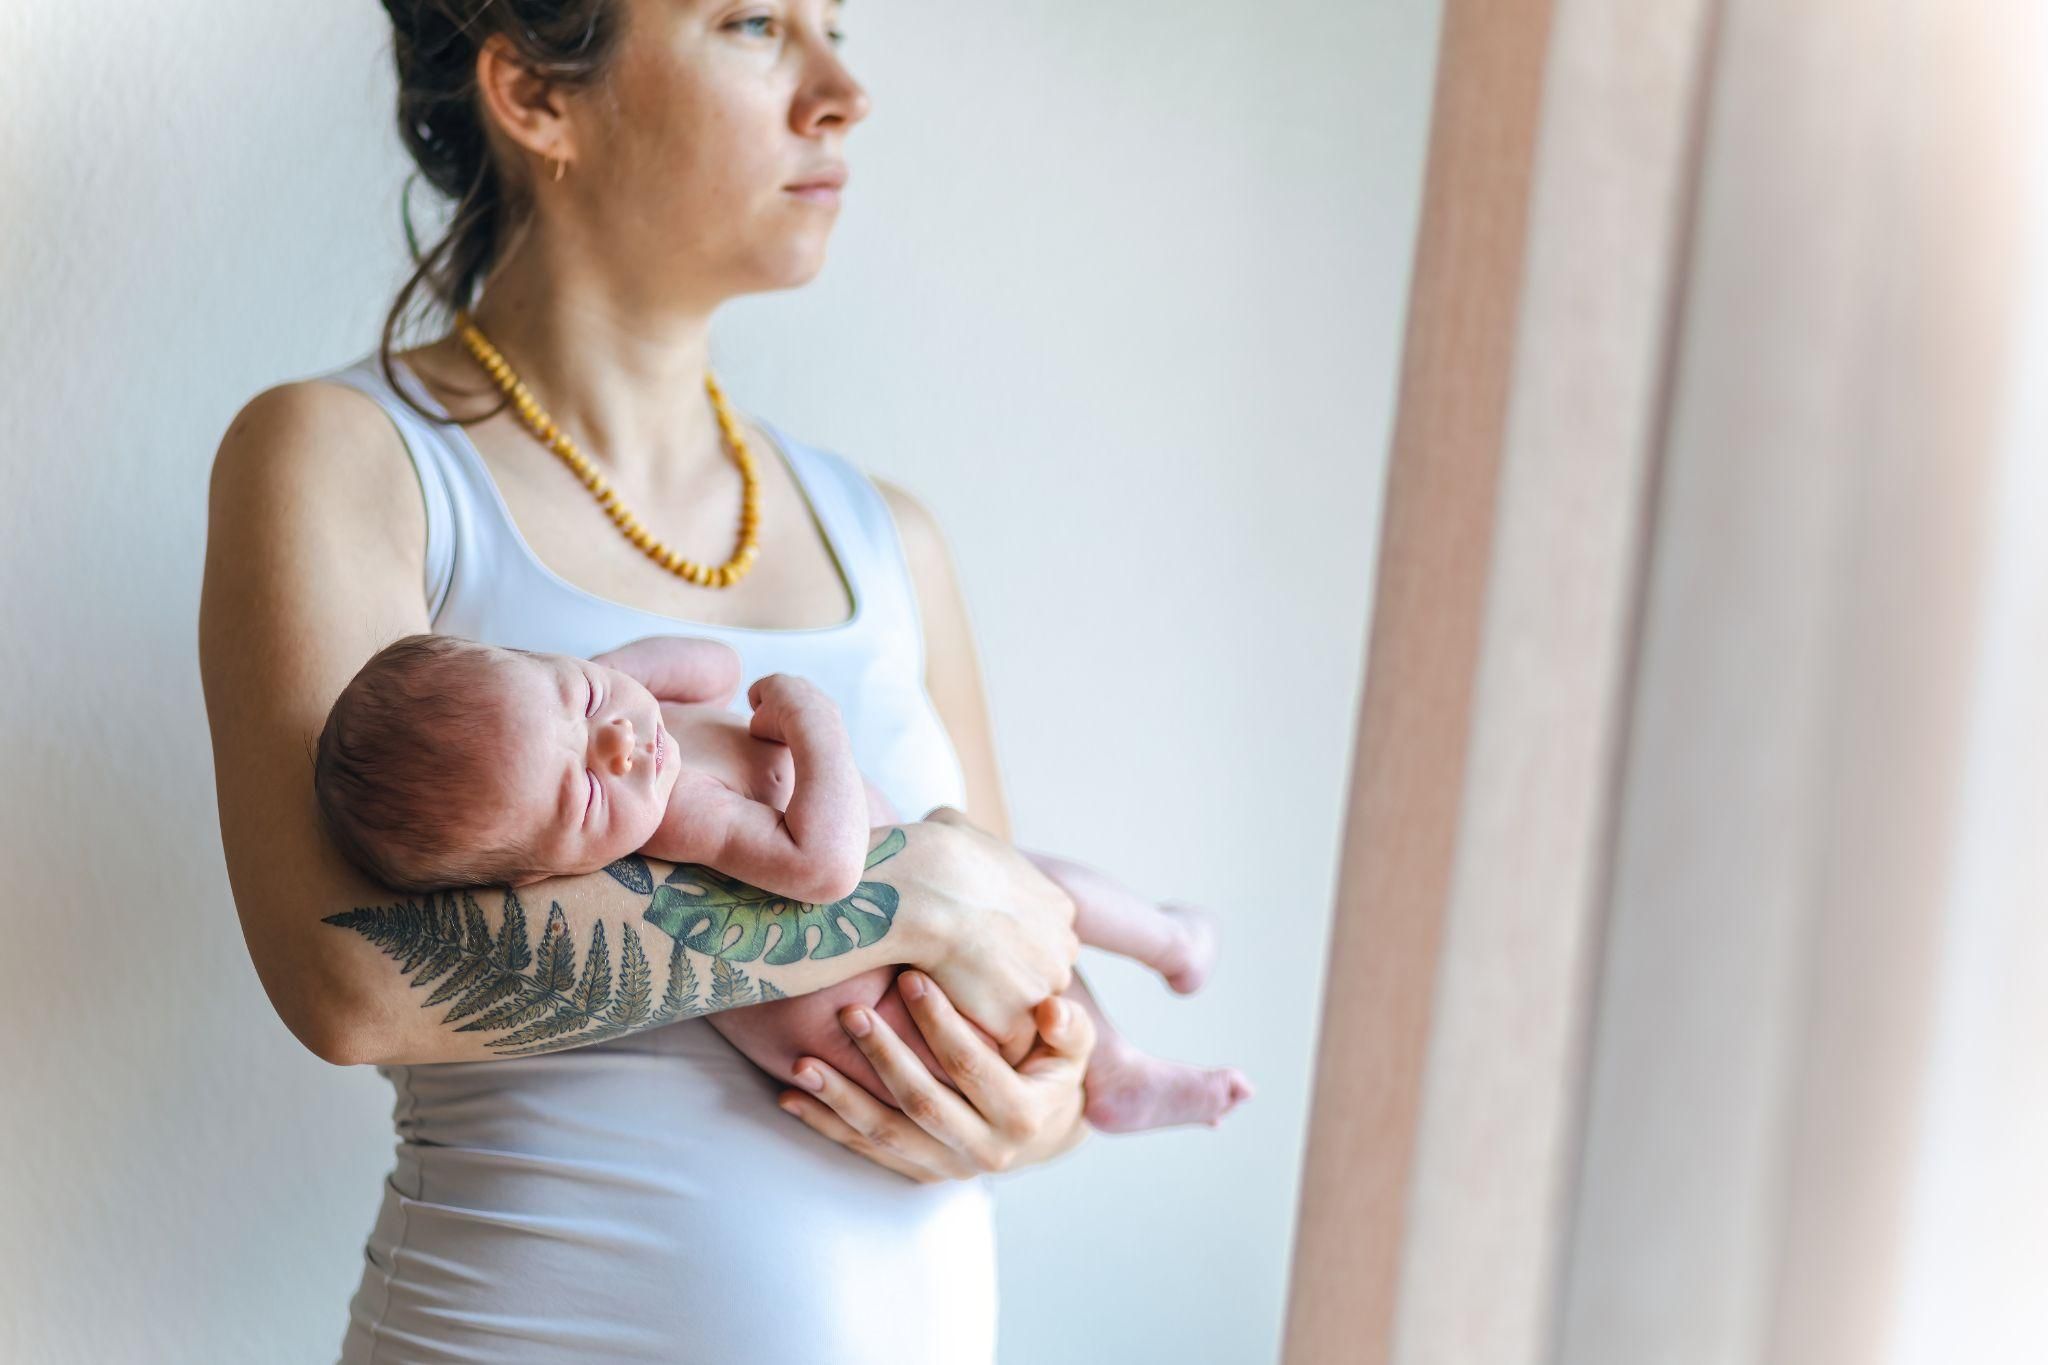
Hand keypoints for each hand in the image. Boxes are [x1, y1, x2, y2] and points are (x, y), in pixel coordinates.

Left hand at [777, 970, 1093, 1181]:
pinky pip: (865, 1150)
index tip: (910, 977)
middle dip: (883, 1056)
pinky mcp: (917, 1172)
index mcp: (1022, 1117)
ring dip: (839, 1099)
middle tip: (850, 1012)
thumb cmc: (1054, 1069)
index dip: (941, 1022)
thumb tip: (1052, 1009)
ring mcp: (946, 1168)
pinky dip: (826, 1125)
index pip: (971, 1066)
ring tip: (802, 1062)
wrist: (1043, 1132)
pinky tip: (792, 1097)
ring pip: (885, 1134)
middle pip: (922, 1103)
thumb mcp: (1075, 1046)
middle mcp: (983, 1152)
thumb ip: (1068, 1026)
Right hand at [908, 807, 1079, 1065]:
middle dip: (1008, 981)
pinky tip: (940, 1027)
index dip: (1008, 943)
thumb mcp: (956, 826)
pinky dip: (971, 1039)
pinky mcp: (1017, 1023)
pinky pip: (998, 1042)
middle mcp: (1063, 947)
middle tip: (961, 982)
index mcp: (1057, 904)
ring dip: (990, 1015)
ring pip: (1021, 1012)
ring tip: (947, 1009)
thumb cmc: (934, 854)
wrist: (924, 890)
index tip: (976, 947)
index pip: (1042, 934)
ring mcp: (1043, 988)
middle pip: (1040, 975)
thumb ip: (964, 834)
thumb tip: (943, 825)